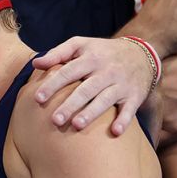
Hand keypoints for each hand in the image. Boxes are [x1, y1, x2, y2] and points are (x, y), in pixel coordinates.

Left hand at [32, 40, 153, 134]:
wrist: (141, 54)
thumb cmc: (102, 52)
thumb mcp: (81, 45)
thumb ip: (58, 53)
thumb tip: (35, 63)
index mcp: (90, 58)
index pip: (69, 71)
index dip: (53, 84)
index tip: (38, 98)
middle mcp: (106, 71)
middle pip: (86, 89)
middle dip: (70, 104)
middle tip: (54, 120)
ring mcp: (121, 84)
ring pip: (105, 99)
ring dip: (91, 113)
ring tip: (76, 125)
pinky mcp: (134, 96)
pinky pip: (129, 109)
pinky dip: (124, 120)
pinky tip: (115, 131)